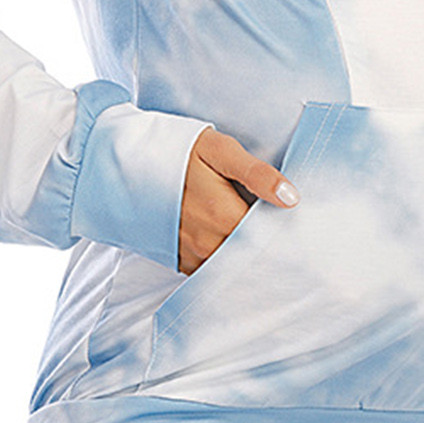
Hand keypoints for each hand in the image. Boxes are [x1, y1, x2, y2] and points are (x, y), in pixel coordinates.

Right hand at [177, 127, 300, 275]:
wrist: (128, 163)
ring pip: (230, 268)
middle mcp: (206, 242)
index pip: (267, 240)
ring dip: (246, 260)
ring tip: (259, 245)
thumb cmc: (178, 152)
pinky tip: (232, 249)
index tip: (295, 231)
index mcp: (222, 215)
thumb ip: (256, 174)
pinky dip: (224, 265)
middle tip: (284, 241)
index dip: (283, 236)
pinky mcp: (179, 259)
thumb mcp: (220, 150)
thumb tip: (291, 198)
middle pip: (250, 257)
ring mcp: (190, 253)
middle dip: (268, 251)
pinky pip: (210, 271)